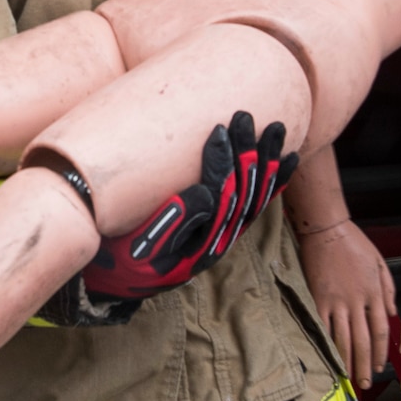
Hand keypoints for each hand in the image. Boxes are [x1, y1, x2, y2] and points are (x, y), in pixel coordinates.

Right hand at [80, 111, 297, 301]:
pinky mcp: (221, 232)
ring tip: (274, 129)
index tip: (219, 130)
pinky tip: (284, 161)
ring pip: (254, 199)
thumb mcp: (137, 247)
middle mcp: (216, 244)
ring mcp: (222, 238)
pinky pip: (253, 206)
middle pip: (242, 195)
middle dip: (246, 154)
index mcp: (196, 247)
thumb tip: (205, 194)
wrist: (115, 283)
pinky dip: (272, 183)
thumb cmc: (118, 260)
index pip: (219, 200)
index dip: (222, 164)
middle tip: (244, 117)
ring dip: (264, 162)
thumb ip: (169, 224)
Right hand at [296, 219, 397, 388]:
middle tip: (364, 384)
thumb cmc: (354, 242)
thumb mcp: (380, 263)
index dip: (381, 352)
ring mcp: (337, 301)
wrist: (327, 229)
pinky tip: (327, 357)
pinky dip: (326, 344)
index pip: (381, 331)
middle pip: (363, 341)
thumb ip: (388, 289)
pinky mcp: (318, 298)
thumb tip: (393, 312)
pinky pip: (323, 327)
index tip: (380, 368)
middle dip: (364, 365)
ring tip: (347, 377)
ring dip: (346, 360)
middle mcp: (357, 301)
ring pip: (343, 339)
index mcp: (374, 293)